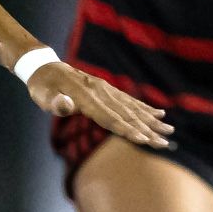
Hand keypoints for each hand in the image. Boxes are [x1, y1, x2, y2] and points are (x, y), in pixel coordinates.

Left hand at [27, 60, 173, 147]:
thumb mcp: (43, 96)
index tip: (144, 140)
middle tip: (165, 143)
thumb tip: (66, 105)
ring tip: (170, 130)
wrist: (45, 68)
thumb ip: (56, 103)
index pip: (109, 117)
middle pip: (127, 114)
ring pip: (132, 107)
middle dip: (147, 130)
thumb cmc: (42, 88)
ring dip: (152, 120)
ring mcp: (106, 89)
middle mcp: (101, 92)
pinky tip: (159, 114)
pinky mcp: (108, 89)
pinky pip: (129, 100)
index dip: (127, 130)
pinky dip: (145, 108)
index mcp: (86, 97)